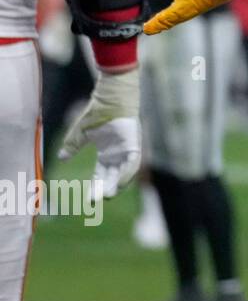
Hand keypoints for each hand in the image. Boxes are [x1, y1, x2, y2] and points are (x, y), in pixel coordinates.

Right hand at [60, 66, 140, 198]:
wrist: (110, 99)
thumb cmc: (97, 113)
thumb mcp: (81, 133)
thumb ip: (72, 146)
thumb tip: (61, 158)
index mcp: (106, 155)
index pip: (100, 176)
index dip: (94, 187)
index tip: (87, 200)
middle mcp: (117, 156)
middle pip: (111, 179)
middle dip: (104, 190)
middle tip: (94, 201)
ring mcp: (126, 152)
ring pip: (124, 175)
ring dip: (116, 185)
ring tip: (107, 195)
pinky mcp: (134, 146)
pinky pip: (133, 164)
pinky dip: (127, 174)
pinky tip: (119, 182)